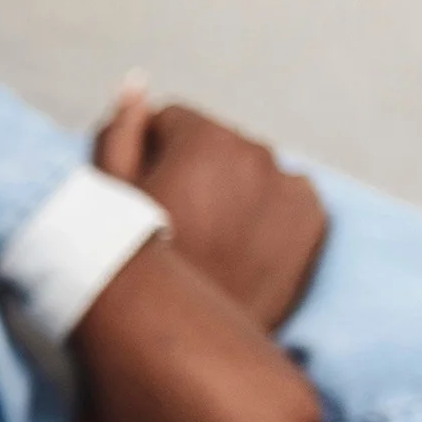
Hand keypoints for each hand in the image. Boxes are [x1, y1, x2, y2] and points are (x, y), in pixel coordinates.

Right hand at [96, 80, 327, 333]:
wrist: (177, 338)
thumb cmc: (132, 262)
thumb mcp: (109, 194)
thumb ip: (121, 130)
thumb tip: (137, 83)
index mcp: (207, 138)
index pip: (173, 121)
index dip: (148, 158)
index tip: (142, 197)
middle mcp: (259, 154)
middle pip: (217, 146)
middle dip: (197, 172)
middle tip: (175, 225)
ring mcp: (292, 190)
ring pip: (252, 173)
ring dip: (233, 192)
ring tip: (208, 240)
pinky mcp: (313, 224)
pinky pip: (286, 201)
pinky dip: (266, 217)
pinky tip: (239, 248)